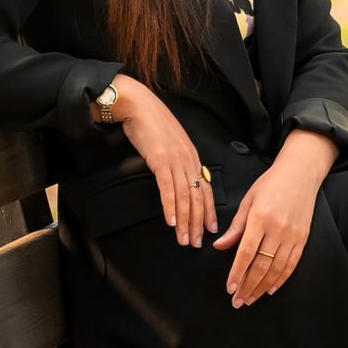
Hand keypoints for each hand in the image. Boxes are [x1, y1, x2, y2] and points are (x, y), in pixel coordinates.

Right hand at [105, 74, 217, 247]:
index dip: (208, 211)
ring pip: (184, 196)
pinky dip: (170, 207)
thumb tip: (178, 177)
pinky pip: (167, 188)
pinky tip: (170, 221)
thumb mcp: (170, 143)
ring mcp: (175, 160)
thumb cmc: (152, 123)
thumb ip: (177, 159)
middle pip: (197, 197)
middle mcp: (188, 159)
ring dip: (184, 221)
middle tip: (195, 243)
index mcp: (192, 156)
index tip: (209, 229)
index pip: (205, 188)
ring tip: (183, 239)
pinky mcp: (160, 160)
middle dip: (197, 223)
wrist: (138, 105)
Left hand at [213, 130, 336, 306]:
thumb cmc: (270, 184)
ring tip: (251, 299)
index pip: (246, 252)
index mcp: (259, 218)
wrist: (299, 174)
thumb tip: (220, 246)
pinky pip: (291, 264)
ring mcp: (292, 235)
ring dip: (262, 287)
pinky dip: (281, 279)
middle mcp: (277, 229)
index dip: (237, 273)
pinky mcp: (302, 238)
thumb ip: (235, 227)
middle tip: (238, 301)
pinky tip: (271, 288)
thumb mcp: (248, 201)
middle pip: (261, 265)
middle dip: (247, 286)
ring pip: (276, 269)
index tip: (230, 288)